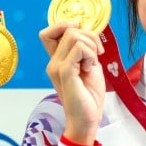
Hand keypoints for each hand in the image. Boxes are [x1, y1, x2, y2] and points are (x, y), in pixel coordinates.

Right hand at [40, 22, 105, 144]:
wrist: (86, 119)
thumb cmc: (88, 95)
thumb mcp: (89, 66)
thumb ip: (85, 50)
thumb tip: (88, 32)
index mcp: (57, 60)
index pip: (48, 32)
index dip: (65, 26)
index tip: (84, 37)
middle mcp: (53, 62)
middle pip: (68, 30)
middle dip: (90, 37)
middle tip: (97, 54)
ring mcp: (56, 67)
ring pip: (74, 36)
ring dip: (91, 46)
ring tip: (92, 63)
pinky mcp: (64, 72)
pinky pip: (79, 48)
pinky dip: (90, 54)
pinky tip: (90, 68)